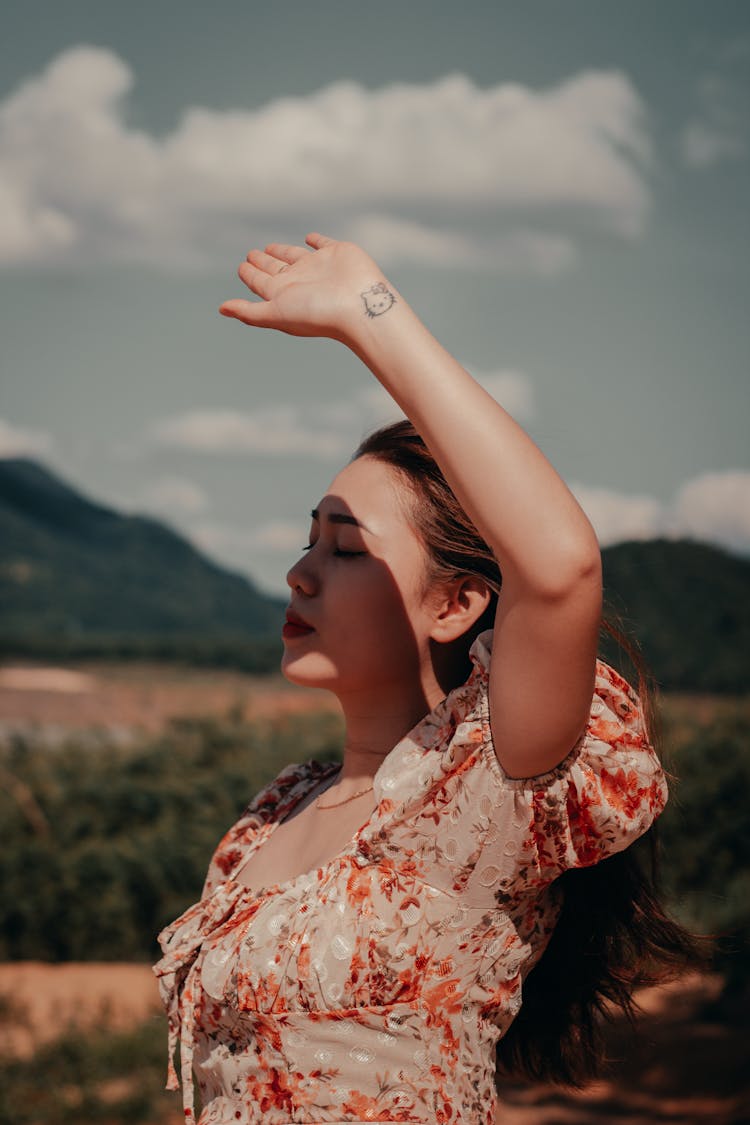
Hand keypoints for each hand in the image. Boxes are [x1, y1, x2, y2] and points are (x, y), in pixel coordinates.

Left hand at [219, 233, 393, 344]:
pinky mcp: (337, 253)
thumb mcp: (276, 313)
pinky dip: (315, 240)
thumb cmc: (318, 313)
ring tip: (271, 247)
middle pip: (275, 269)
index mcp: (284, 294)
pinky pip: (322, 243)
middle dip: (262, 262)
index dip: (250, 273)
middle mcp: (300, 281)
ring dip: (283, 252)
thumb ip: (249, 311)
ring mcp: (319, 266)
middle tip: (251, 254)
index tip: (241, 266)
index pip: (261, 282)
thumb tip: (221, 309)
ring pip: (295, 256)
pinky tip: (309, 238)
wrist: (359, 305)